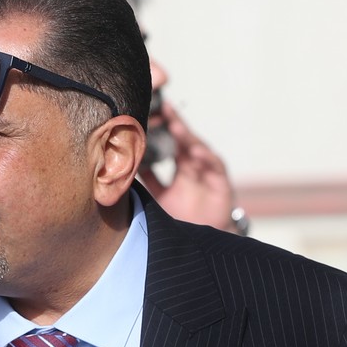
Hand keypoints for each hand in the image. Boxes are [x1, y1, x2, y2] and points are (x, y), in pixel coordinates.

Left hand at [142, 97, 238, 230]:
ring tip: (175, 124)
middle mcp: (195, 164)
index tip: (149, 110)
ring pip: (198, 148)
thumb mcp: (160, 195)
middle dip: (174, 122)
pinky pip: (214, 167)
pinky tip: (196, 152)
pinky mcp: (220, 182)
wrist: (201, 239)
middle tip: (163, 107)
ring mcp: (208, 171)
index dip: (162, 126)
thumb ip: (148, 179)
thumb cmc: (183, 214)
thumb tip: (125, 166)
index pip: (170, 140)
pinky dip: (206, 158)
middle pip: (184, 138)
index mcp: (181, 165)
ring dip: (187, 137)